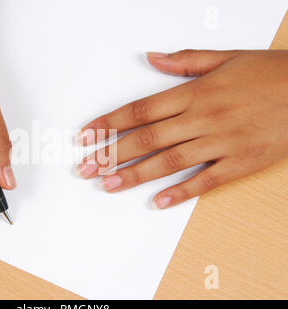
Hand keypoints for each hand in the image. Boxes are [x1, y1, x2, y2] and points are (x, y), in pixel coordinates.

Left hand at [77, 50, 287, 208]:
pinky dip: (181, 192)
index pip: (140, 110)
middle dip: (111, 154)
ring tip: (108, 185)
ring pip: (170, 161)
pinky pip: (206, 181)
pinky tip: (158, 202)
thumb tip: (150, 58)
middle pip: (147, 139)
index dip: (109, 124)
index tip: (87, 135)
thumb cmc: (271, 74)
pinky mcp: (240, 163)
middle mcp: (203, 118)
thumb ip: (184, 61)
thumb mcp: (226, 58)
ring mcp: (222, 142)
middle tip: (86, 167)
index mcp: (196, 93)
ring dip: (135, 175)